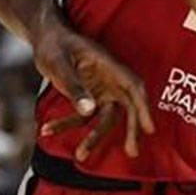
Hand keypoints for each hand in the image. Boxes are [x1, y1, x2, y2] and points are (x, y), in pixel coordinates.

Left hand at [32, 21, 154, 161]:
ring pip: (105, 117)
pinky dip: (66, 124)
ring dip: (94, 136)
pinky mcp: (88, 96)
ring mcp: (100, 89)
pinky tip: (47, 130)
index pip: (133, 87)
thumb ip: (74, 87)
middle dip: (131, 129)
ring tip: (80, 156)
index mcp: (109, 65)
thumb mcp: (60, 64)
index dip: (143, 108)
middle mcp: (109, 79)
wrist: (46, 38)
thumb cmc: (55, 45)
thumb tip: (89, 111)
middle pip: (127, 106)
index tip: (149, 129)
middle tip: (131, 152)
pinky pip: (82, 115)